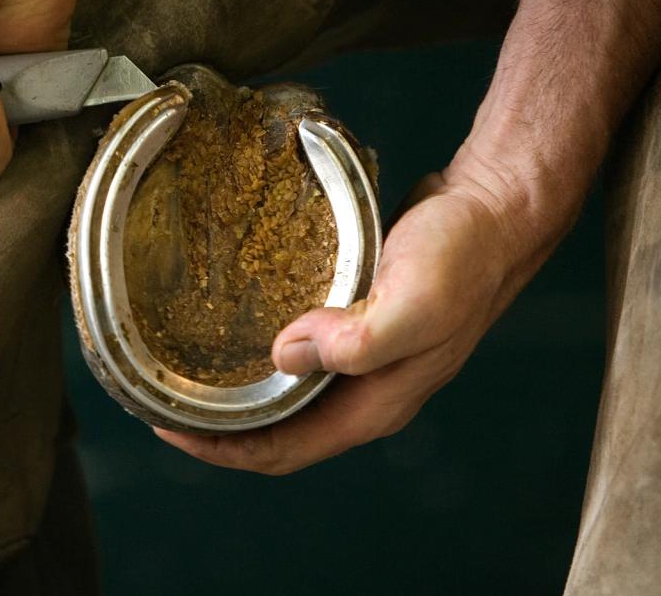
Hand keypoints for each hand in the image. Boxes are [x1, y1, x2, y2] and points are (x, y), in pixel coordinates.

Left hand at [156, 154, 572, 474]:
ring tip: (188, 371)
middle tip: (165, 400)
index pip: (284, 451)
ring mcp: (367, 361)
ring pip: (289, 395)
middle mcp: (369, 393)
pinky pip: (302, 353)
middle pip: (280, 432)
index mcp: (375, 404)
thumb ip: (354, 340)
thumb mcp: (412, 301)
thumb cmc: (463, 255)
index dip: (222, 450)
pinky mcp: (361, 323)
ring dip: (240, 391)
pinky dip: (266, 353)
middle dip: (220, 428)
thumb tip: (285, 355)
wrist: (495, 210)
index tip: (169, 428)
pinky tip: (240, 327)